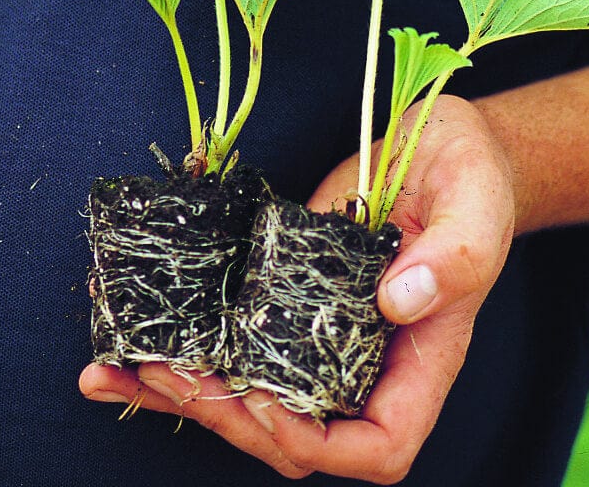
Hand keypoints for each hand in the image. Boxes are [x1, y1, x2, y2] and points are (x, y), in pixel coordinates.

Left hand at [80, 94, 514, 482]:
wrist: (440, 145)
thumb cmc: (474, 176)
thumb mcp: (475, 202)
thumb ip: (455, 254)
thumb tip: (398, 301)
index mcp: (423, 355)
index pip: (379, 444)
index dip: (320, 443)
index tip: (265, 401)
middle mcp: (369, 356)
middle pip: (296, 428)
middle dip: (223, 412)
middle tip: (159, 372)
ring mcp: (324, 326)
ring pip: (255, 389)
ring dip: (183, 386)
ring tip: (113, 370)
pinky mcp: (290, 288)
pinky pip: (240, 331)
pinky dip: (188, 334)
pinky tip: (134, 325)